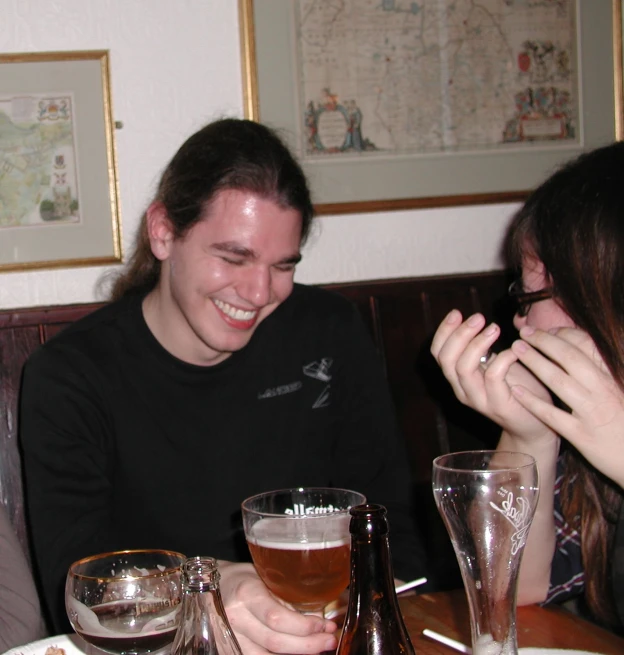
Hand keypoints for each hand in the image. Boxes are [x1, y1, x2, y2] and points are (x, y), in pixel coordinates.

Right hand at [218, 561, 337, 654]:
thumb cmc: (242, 579)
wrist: (210, 587)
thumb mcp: (265, 578)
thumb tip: (319, 618)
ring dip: (297, 654)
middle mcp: (235, 618)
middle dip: (308, 645)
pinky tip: (296, 651)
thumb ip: (287, 599)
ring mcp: (228, 637)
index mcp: (246, 594)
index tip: (324, 625)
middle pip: (275, 643)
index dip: (304, 626)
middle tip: (329, 641)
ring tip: (318, 648)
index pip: (276, 618)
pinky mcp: (227, 649)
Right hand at [431, 310, 555, 443]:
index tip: (457, 313)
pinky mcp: (498, 405)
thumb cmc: (518, 388)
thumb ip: (482, 349)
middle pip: (446, 359)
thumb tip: (477, 320)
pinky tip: (515, 350)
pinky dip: (503, 358)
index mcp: (458, 378)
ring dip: (478, 343)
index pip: (438, 353)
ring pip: (464, 368)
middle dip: (460, 334)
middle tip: (479, 317)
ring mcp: (479, 400)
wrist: (536, 424)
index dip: (443, 331)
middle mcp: (462, 389)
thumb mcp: (494, 365)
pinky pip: (493, 377)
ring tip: (494, 328)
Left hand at [510, 326, 623, 487]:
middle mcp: (603, 390)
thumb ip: (601, 370)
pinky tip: (516, 390)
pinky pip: (552, 415)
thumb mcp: (618, 389)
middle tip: (524, 333)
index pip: (586, 345)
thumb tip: (579, 348)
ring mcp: (591, 412)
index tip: (545, 330)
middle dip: (544, 341)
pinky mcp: (581, 435)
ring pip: (558, 381)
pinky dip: (533, 401)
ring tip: (516, 350)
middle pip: (569, 357)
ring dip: (535, 362)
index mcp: (612, 376)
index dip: (563, 334)